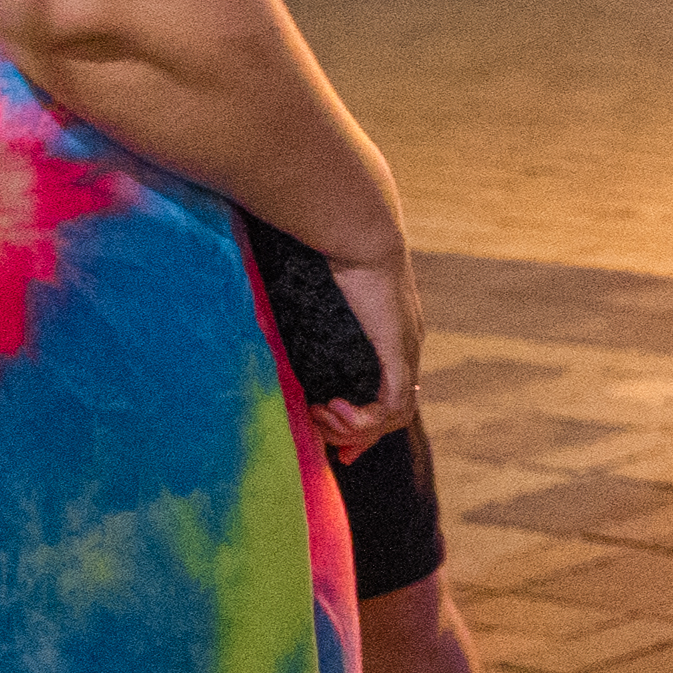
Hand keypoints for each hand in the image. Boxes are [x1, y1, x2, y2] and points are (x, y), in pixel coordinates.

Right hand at [305, 230, 423, 458]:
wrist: (357, 228)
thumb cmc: (331, 248)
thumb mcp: (319, 290)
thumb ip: (308, 311)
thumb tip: (265, 311)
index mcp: (392, 336)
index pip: (391, 396)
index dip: (366, 426)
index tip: (337, 444)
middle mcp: (406, 347)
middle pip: (395, 414)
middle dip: (356, 435)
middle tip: (316, 428)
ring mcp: (406, 350)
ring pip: (395, 416)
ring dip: (353, 427)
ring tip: (319, 413)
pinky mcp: (399, 351)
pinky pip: (395, 405)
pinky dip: (366, 419)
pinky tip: (334, 409)